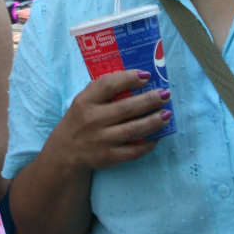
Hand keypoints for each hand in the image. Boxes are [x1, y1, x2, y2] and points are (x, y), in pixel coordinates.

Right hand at [46, 70, 171, 172]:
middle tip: (165, 94)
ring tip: (167, 114)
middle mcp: (93, 120)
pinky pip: (135, 150)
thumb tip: (135, 79)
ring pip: (134, 129)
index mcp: (85, 101)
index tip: (146, 75)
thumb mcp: (83, 101)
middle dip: (150, 100)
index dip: (128, 78)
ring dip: (154, 121)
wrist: (66, 152)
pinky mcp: (109, 157)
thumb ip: (102, 91)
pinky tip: (158, 136)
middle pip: (127, 108)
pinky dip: (149, 143)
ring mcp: (102, 140)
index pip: (108, 85)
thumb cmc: (80, 120)